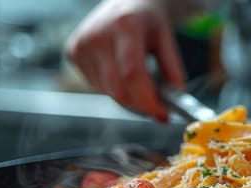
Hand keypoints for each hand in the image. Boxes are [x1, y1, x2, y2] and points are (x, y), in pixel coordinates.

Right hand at [65, 0, 185, 121]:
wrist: (125, 0)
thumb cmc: (146, 18)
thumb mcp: (166, 37)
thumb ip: (173, 67)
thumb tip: (177, 97)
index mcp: (125, 26)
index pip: (132, 74)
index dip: (147, 100)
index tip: (163, 113)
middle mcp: (98, 35)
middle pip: (118, 89)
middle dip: (140, 106)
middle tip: (158, 109)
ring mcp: (81, 44)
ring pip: (108, 92)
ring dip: (129, 98)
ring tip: (143, 84)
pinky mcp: (73, 53)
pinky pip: (97, 86)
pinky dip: (115, 89)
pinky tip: (122, 72)